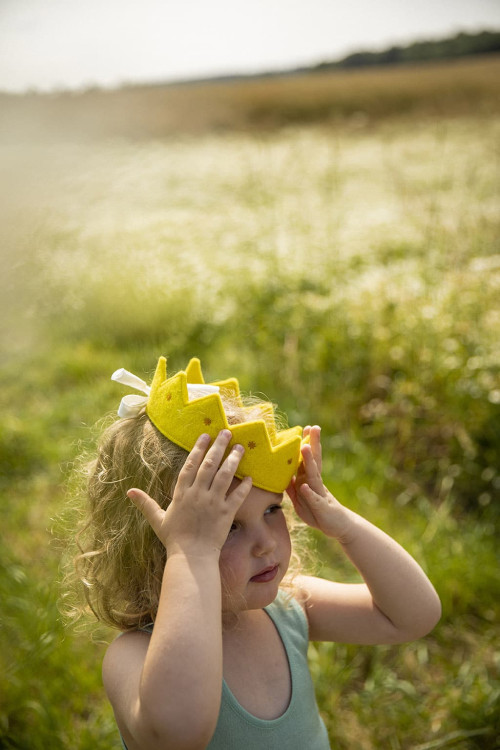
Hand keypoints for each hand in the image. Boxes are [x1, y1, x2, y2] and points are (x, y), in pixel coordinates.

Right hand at [128, 430, 251, 556]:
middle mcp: (198, 494)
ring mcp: (213, 503)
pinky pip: (238, 497)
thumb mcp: (157, 519)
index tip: (205, 435)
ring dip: (233, 460)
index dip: (198, 449)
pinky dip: (245, 487)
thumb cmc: (174, 540)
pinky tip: (251, 477)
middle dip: (219, 446)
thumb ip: (145, 503)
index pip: (190, 465)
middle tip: (227, 432)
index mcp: (182, 494)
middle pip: (209, 465)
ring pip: (225, 476)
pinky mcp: (226, 514)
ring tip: (241, 448)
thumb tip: (129, 492)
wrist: (191, 558)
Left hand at [287, 425, 352, 540]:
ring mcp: (319, 494)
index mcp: (310, 479)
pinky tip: (305, 487)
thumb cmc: (317, 511)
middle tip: (312, 427)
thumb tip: (281, 473)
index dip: (306, 444)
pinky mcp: (321, 508)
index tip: (305, 428)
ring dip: (309, 462)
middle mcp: (316, 483)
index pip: (307, 459)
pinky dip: (309, 493)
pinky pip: (314, 499)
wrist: (337, 527)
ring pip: (314, 476)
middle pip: (314, 460)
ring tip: (305, 449)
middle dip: (313, 444)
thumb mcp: (300, 498)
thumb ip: (291, 486)